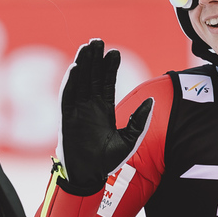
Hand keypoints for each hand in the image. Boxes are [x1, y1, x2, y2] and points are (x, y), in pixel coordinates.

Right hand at [56, 39, 152, 194]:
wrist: (89, 175)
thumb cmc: (108, 161)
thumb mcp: (130, 139)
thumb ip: (140, 120)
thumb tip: (150, 102)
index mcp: (104, 110)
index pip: (106, 83)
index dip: (110, 68)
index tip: (114, 52)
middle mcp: (90, 107)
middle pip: (92, 77)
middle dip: (95, 59)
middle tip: (98, 41)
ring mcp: (77, 110)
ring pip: (80, 81)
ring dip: (83, 64)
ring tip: (87, 47)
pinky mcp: (67, 117)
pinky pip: (68, 95)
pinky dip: (71, 81)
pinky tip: (76, 67)